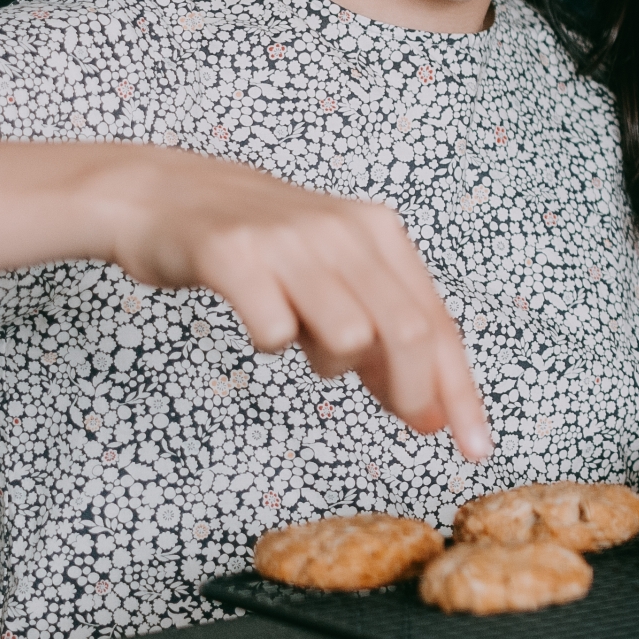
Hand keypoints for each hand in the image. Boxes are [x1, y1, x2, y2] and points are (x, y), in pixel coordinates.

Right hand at [92, 150, 490, 459]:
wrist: (162, 193)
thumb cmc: (260, 246)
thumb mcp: (336, 277)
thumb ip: (383, 336)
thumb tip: (432, 413)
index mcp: (378, 232)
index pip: (438, 321)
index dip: (461, 390)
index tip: (476, 446)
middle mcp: (342, 230)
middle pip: (409, 332)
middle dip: (416, 391)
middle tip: (407, 419)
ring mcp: (288, 241)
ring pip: (349, 336)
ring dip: (330, 361)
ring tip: (301, 334)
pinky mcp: (233, 255)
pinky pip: (274, 330)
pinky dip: (271, 340)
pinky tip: (259, 316)